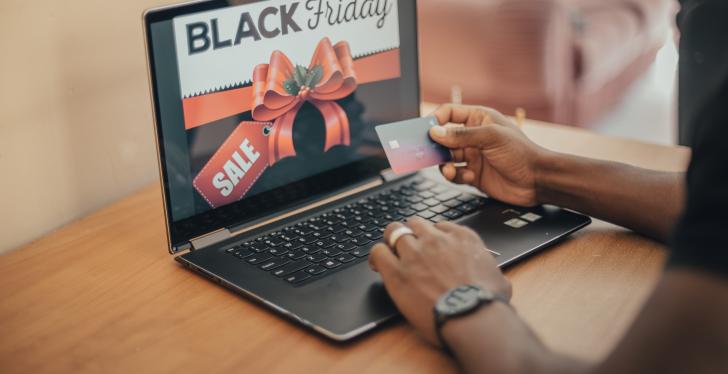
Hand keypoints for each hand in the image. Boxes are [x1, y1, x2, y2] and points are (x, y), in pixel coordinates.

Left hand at [369, 217, 511, 345]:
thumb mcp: (497, 276)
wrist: (474, 317)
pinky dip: (376, 256)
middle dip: (410, 233)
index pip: (440, 226)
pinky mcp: (397, 272)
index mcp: (462, 238)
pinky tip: (377, 264)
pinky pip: (378, 252)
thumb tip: (488, 276)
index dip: (433, 238)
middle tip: (408, 247)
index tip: (431, 248)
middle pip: (415, 223)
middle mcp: (436, 240)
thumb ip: (486, 268)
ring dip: (391, 241)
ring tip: (389, 253)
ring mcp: (415, 253)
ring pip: (394, 231)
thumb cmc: (488, 302)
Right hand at [429, 104, 549, 206]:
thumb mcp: (490, 137)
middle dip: (435, 145)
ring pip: (446, 158)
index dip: (435, 119)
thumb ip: (460, 135)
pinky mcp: (473, 174)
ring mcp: (473, 156)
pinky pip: (455, 174)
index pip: (449, 113)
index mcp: (478, 119)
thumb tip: (434, 132)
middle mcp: (473, 136)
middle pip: (443, 137)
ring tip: (449, 169)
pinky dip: (456, 176)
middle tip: (425, 152)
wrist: (537, 180)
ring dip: (444, 164)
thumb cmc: (521, 153)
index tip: (425, 129)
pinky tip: (468, 177)